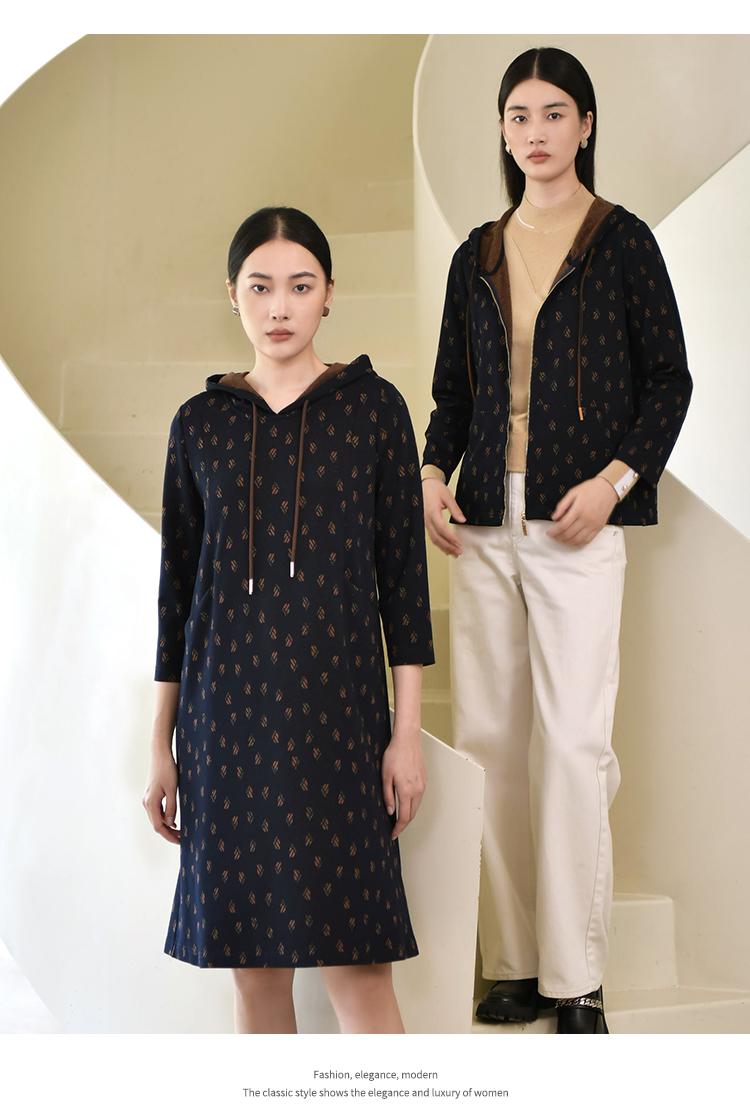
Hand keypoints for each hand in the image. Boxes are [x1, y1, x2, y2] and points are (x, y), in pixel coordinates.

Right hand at [142, 753, 179, 843]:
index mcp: (151, 803)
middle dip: (169, 833)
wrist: (160, 755)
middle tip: (183, 838)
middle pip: (157, 824)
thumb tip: (171, 824)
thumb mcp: (172, 789)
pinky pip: (157, 811)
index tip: (180, 841)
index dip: (169, 836)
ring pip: (157, 818)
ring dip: (168, 826)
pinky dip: (165, 818)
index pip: (159, 826)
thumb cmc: (167, 770)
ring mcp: (148, 799)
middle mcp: (146, 803)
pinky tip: (174, 820)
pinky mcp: (151, 795)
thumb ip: (171, 808)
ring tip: (181, 832)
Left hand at [381, 725, 426, 839]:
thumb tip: (390, 811)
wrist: (407, 740)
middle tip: (395, 829)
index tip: (393, 834)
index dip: (398, 828)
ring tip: (399, 818)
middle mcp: (417, 790)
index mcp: (406, 791)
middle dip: (403, 824)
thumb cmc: (394, 755)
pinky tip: (406, 803)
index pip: (404, 817)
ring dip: (409, 814)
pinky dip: (413, 804)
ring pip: (417, 806)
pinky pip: (419, 797)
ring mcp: (422, 785)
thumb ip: (388, 796)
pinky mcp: (424, 780)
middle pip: (412, 814)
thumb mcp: (385, 776)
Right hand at [423, 478, 465, 556]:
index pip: (442, 529)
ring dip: (443, 547)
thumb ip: (455, 509)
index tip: (459, 543)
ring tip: (453, 553)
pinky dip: (439, 543)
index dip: (450, 538)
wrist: (425, 484)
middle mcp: (426, 519)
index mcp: (432, 512)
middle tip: (458, 552)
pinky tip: (445, 548)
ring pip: (433, 538)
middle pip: (437, 537)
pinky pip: (431, 535)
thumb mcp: (448, 496)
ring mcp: (424, 522)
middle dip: (448, 546)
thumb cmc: (435, 488)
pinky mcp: (425, 523)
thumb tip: (462, 520)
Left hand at [548, 477, 617, 545]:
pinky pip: (587, 540)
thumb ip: (562, 505)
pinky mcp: (599, 528)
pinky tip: (572, 541)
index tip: (548, 533)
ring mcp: (594, 525)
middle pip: (568, 534)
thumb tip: (554, 517)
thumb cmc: (590, 489)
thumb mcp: (573, 493)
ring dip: (567, 542)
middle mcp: (586, 519)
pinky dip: (578, 543)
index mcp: (578, 509)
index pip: (563, 526)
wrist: (608, 488)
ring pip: (577, 540)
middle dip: (558, 537)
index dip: (553, 532)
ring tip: (560, 539)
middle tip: (553, 536)